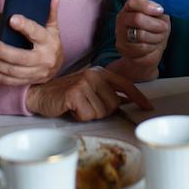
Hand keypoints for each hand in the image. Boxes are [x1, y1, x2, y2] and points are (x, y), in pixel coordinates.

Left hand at [0, 0, 63, 85]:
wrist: (56, 66)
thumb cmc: (50, 41)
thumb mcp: (52, 27)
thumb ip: (50, 12)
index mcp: (49, 41)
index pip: (36, 33)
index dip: (24, 26)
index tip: (11, 18)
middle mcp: (44, 59)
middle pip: (21, 57)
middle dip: (2, 51)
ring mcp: (36, 73)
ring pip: (13, 71)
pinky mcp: (28, 81)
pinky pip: (9, 81)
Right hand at [26, 67, 152, 120]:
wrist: (40, 93)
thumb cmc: (66, 94)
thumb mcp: (89, 89)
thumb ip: (108, 93)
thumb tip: (128, 101)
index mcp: (100, 72)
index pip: (126, 84)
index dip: (139, 97)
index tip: (148, 107)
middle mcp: (94, 74)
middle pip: (114, 104)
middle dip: (102, 111)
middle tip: (87, 106)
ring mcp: (84, 83)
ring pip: (102, 112)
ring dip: (89, 115)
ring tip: (78, 106)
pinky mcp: (75, 93)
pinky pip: (88, 115)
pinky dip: (80, 116)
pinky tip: (71, 109)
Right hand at [112, 0, 169, 80]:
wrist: (146, 52)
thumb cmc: (154, 30)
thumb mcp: (159, 18)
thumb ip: (158, 12)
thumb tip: (160, 10)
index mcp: (130, 7)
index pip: (133, 2)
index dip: (148, 6)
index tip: (161, 11)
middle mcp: (122, 19)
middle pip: (137, 19)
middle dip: (155, 24)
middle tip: (164, 27)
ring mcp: (120, 34)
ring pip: (141, 35)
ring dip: (156, 37)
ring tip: (160, 37)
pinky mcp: (123, 48)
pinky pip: (141, 47)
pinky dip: (152, 47)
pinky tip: (154, 46)